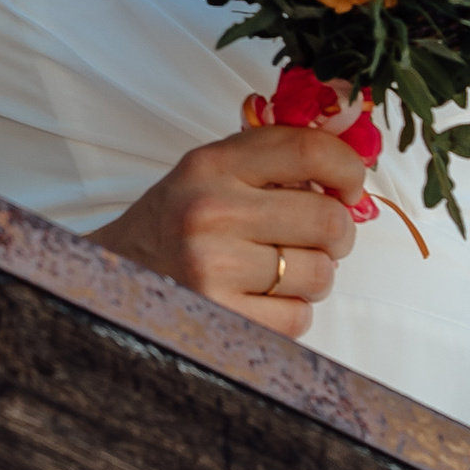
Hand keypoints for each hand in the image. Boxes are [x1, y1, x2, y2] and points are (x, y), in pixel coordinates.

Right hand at [94, 125, 364, 336]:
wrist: (114, 277)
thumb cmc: (176, 222)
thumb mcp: (211, 171)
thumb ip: (273, 156)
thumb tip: (355, 153)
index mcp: (212, 166)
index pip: (310, 151)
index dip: (348, 169)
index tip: (349, 187)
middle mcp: (211, 213)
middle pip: (328, 220)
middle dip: (336, 234)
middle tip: (317, 238)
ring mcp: (214, 269)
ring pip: (320, 273)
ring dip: (313, 275)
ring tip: (278, 270)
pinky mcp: (221, 318)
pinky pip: (298, 317)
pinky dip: (291, 311)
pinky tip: (260, 299)